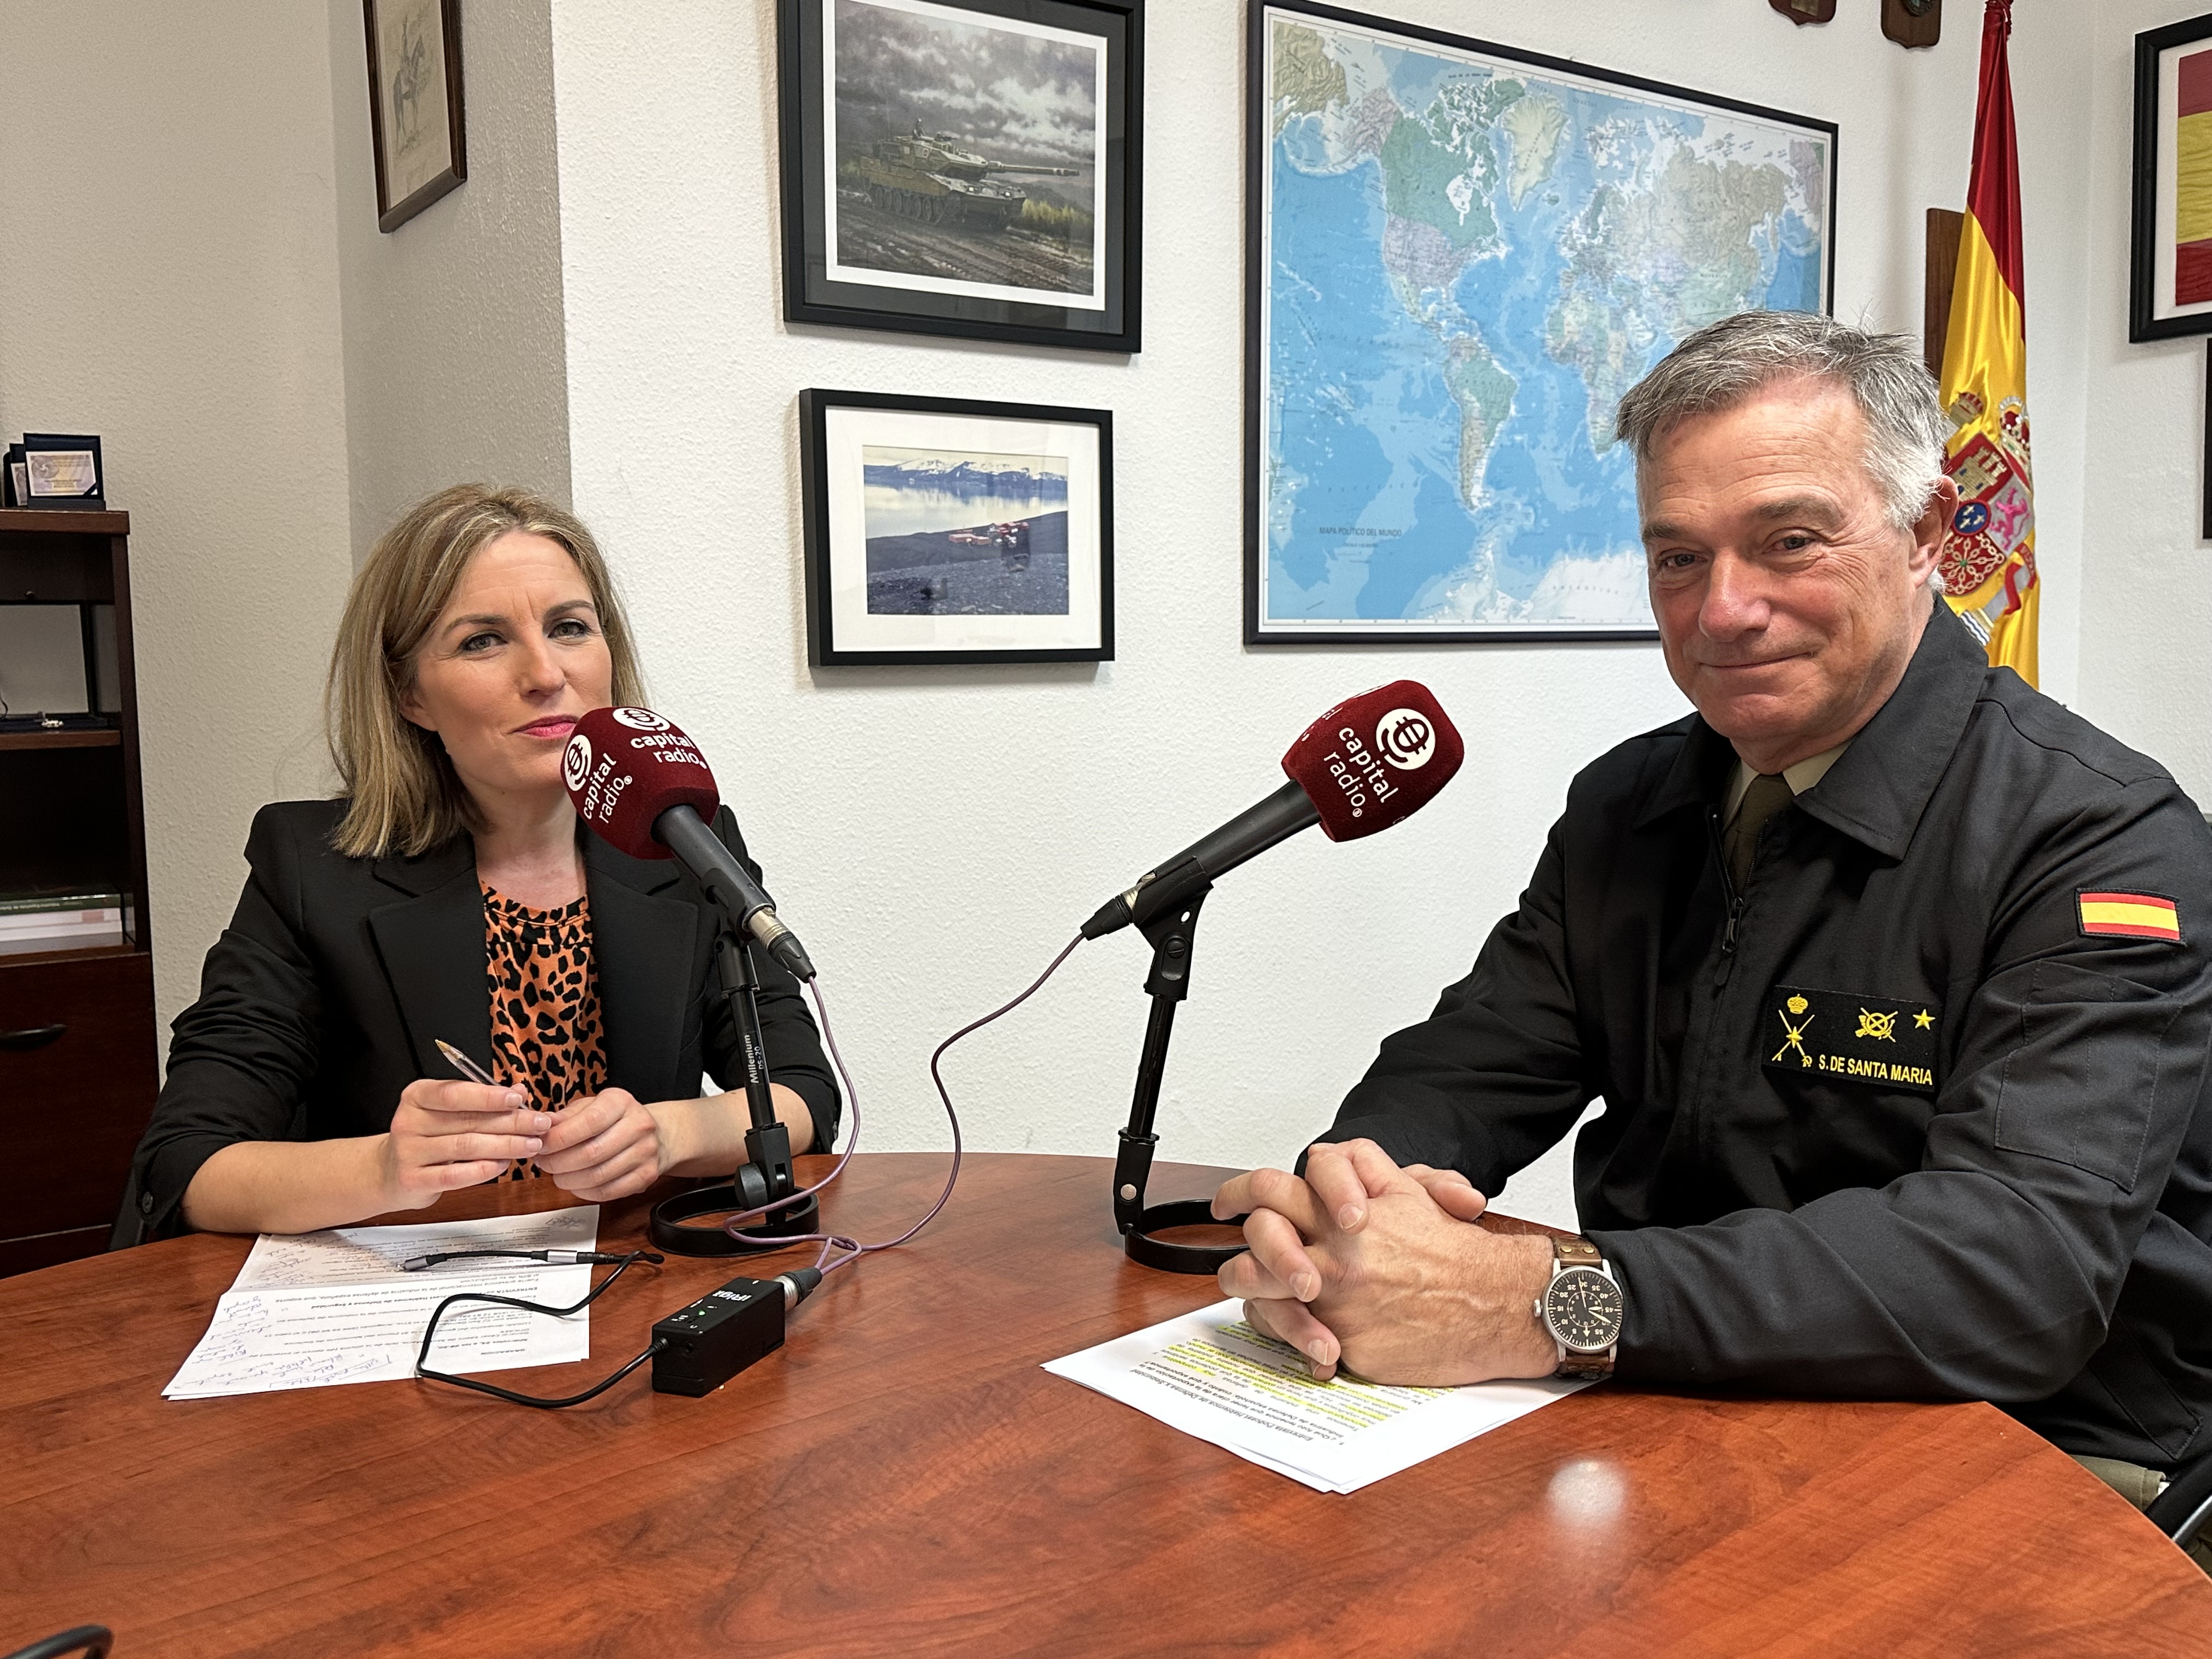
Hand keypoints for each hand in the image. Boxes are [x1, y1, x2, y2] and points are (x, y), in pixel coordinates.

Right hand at [380, 1079, 551, 1208]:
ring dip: (504, 1146)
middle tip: (540, 1124)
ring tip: (531, 1145)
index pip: (455, 1093)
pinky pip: (455, 1175)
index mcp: (417, 1096)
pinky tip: (503, 1164)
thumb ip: (481, 1101)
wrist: (388, 1171)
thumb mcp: (447, 1112)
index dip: (488, 1096)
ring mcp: (408, 1152)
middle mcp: (409, 1121)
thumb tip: (519, 1091)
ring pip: (466, 1147)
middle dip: (510, 1122)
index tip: (518, 1099)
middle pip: (467, 1121)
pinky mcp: (413, 1180)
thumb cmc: (426, 1136)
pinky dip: (484, 1169)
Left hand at [533, 1087, 668, 1200]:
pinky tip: (575, 1184)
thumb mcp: (591, 1106)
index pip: (589, 1122)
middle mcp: (638, 1126)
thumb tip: (541, 1127)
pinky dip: (584, 1192)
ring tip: (557, 1174)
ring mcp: (645, 1153)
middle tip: (543, 1163)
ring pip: (597, 1176)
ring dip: (568, 1180)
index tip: (541, 1145)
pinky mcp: (646, 1176)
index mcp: (621, 1102)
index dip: (559, 1138)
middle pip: (591, 1153)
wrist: (657, 1134)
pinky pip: (607, 1192)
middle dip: (558, 1162)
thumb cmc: (616, 1119)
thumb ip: (565, 1117)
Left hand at [1210, 1139, 1554, 1384]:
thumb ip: (1365, 1171)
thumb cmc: (1457, 1254)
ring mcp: (1335, 1298)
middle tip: (1235, 1259)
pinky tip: (1301, 1333)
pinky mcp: (1346, 1341)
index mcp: (1344, 1211)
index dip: (1240, 1191)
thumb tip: (1326, 1160)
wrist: (1497, 1303)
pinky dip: (1291, 1335)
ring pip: (1259, 1290)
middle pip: (1257, 1238)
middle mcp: (1333, 1251)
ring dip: (1249, 1291)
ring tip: (1253, 1294)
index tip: (1228, 1202)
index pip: (1271, 1187)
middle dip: (1237, 1250)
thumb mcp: (1411, 1192)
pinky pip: (1294, 1337)